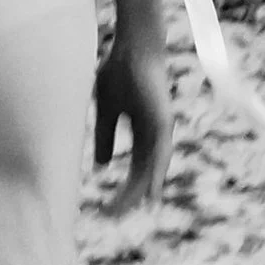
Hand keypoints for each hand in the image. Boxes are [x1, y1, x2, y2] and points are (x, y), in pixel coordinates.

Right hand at [93, 33, 171, 215]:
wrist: (131, 47)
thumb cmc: (118, 71)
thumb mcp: (106, 110)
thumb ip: (104, 136)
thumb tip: (102, 166)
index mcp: (141, 132)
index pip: (135, 169)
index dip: (124, 190)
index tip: (109, 209)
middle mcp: (154, 134)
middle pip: (143, 174)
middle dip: (129, 196)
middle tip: (112, 217)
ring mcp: (160, 129)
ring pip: (153, 169)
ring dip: (141, 192)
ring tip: (130, 212)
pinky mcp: (163, 122)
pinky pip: (160, 154)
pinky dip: (156, 175)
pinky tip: (150, 192)